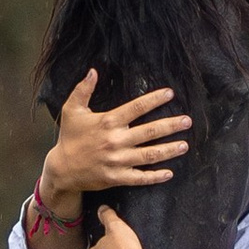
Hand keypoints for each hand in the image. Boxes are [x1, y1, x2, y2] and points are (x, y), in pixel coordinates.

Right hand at [37, 70, 190, 218]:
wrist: (61, 169)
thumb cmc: (69, 137)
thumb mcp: (72, 110)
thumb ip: (83, 89)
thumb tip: (93, 71)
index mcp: (108, 122)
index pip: (136, 108)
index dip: (154, 100)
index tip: (170, 94)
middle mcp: (115, 141)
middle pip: (149, 132)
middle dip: (171, 125)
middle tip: (187, 121)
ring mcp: (117, 161)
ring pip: (149, 155)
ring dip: (169, 150)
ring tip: (185, 145)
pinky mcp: (116, 177)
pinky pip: (140, 178)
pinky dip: (155, 176)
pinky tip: (169, 172)